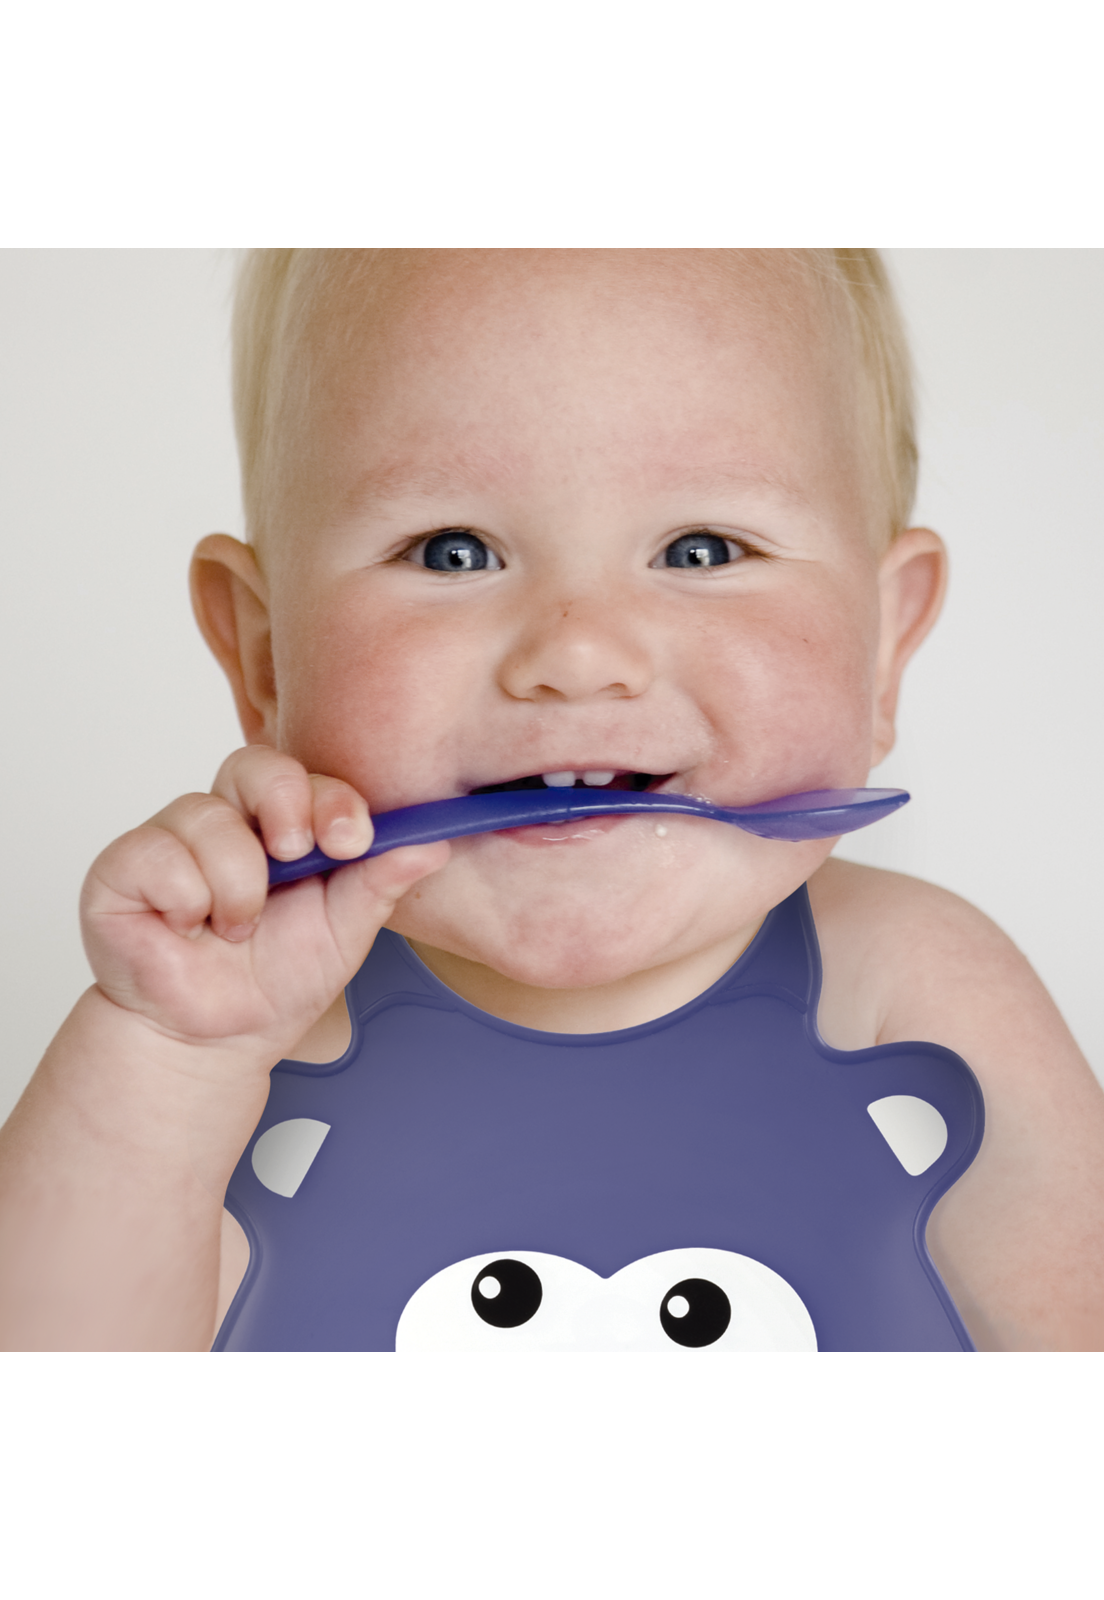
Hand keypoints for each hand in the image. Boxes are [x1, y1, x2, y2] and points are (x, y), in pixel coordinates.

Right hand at [80, 746, 449, 1063]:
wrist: (211, 1041)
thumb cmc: (273, 980)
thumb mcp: (344, 931)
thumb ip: (381, 883)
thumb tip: (435, 842)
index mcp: (281, 827)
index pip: (306, 778)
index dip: (332, 798)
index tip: (355, 838)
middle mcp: (227, 820)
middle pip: (252, 765)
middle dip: (286, 804)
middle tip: (297, 855)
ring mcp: (172, 838)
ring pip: (208, 819)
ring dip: (238, 886)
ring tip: (236, 928)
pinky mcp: (124, 865)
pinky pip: (159, 853)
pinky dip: (186, 900)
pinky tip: (188, 929)